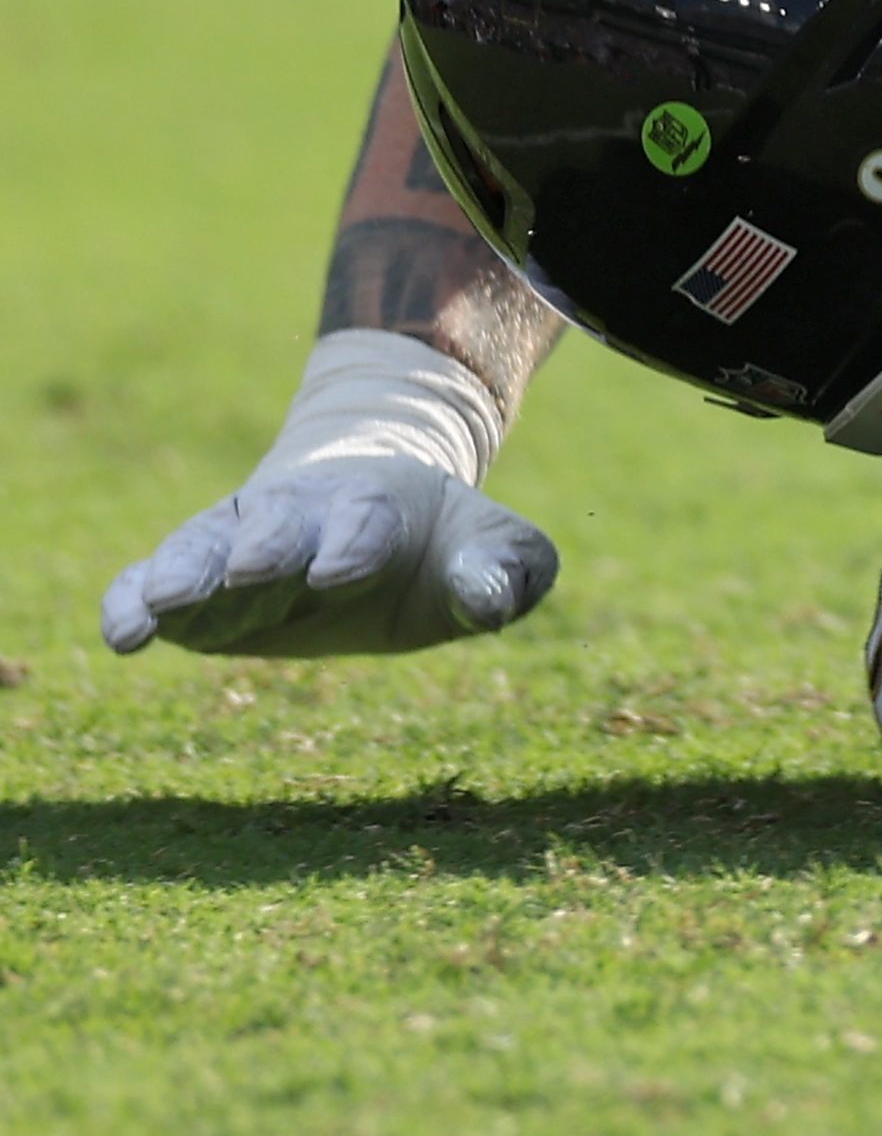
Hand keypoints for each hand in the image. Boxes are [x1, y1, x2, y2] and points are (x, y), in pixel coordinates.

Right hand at [104, 335, 550, 658]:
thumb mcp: (490, 548)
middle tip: (247, 573)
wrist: (370, 499)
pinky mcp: (196, 579)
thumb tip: (489, 600)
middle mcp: (296, 517)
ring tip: (160, 604)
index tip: (341, 572)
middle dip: (263, 549)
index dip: (353, 544)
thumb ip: (504, 570)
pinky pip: (148, 581)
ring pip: (202, 551)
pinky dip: (131, 601)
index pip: (364, 520)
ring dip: (183, 575)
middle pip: (275, 528)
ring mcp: (237, 544)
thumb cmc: (438, 539)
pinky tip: (122, 635)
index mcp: (374, 504)